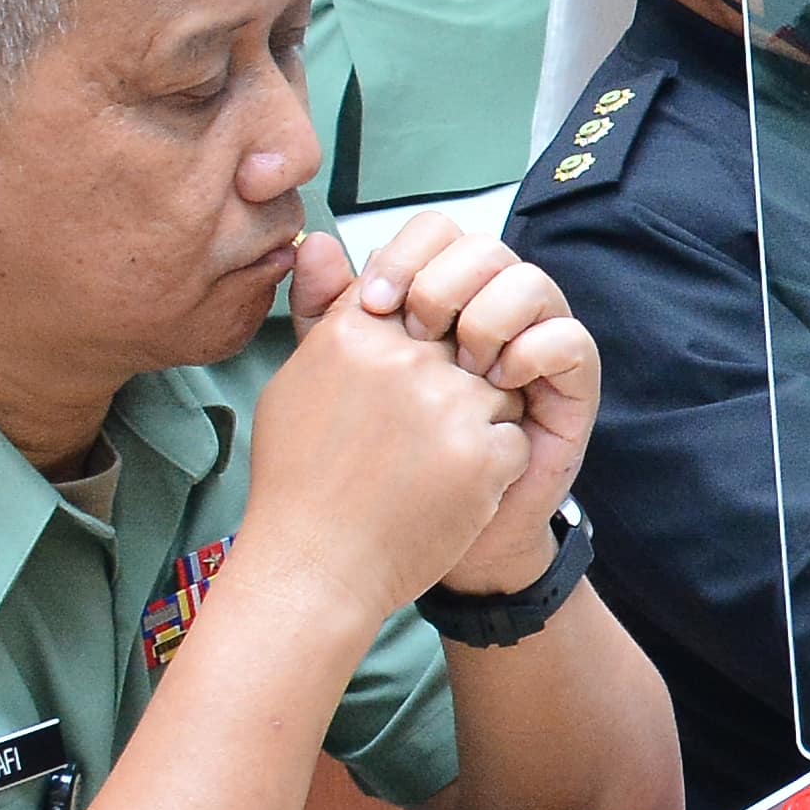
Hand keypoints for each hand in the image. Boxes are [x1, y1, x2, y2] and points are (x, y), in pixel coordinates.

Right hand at [241, 229, 535, 624]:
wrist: (314, 570)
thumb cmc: (299, 480)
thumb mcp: (296, 382)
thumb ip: (324, 308)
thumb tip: (325, 239)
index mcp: (356, 332)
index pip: (424, 298)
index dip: (424, 343)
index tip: (403, 383)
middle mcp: (404, 358)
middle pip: (468, 341)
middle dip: (453, 385)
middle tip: (412, 437)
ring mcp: (448, 404)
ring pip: (498, 388)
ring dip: (476, 426)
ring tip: (425, 470)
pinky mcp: (484, 453)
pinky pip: (514, 439)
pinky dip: (491, 470)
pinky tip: (445, 495)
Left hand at [330, 217, 601, 591]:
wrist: (419, 535)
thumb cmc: (381, 463)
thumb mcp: (341, 380)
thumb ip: (326, 314)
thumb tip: (311, 243)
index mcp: (437, 301)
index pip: (435, 235)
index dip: (404, 254)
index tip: (370, 302)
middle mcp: (488, 313)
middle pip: (483, 246)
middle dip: (443, 283)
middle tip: (416, 334)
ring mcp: (531, 346)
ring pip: (530, 281)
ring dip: (489, 316)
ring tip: (463, 366)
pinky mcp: (569, 387)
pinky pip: (570, 339)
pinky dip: (534, 351)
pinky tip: (499, 383)